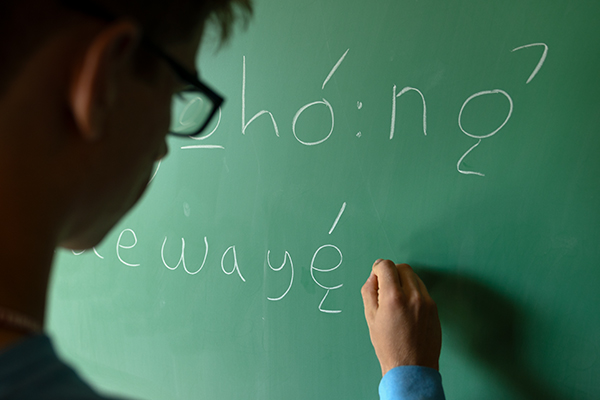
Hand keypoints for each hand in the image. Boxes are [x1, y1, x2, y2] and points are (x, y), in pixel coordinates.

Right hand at [361, 260, 441, 375]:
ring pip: (414, 277)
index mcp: (394, 298)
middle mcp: (413, 296)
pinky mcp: (434, 308)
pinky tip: (406, 307)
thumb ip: (369, 292)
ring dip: (404, 281)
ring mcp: (426, 302)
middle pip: (403, 268)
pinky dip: (413, 292)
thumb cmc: (389, 346)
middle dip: (392, 272)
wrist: (412, 367)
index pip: (387, 266)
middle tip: (385, 286)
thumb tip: (373, 277)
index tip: (376, 274)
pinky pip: (422, 290)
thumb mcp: (371, 318)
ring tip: (396, 299)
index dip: (378, 267)